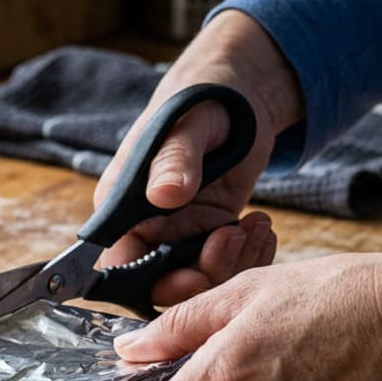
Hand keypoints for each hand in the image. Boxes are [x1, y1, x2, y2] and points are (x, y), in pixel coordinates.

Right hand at [93, 11, 303, 305]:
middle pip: (162, 284)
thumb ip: (174, 161)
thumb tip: (163, 196)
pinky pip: (225, 266)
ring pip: (199, 280)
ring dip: (233, 264)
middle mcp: (145, 229)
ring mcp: (179, 235)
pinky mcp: (209, 235)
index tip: (194, 274)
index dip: (152, 282)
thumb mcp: (188, 126)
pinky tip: (262, 225)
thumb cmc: (200, 100)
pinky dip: (249, 255)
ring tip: (256, 225)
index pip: (120, 267)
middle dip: (203, 276)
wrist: (236, 96)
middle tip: (234, 242)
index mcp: (120, 207)